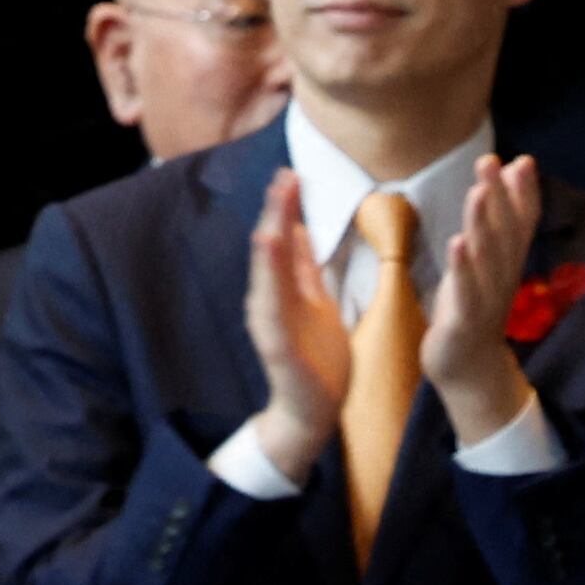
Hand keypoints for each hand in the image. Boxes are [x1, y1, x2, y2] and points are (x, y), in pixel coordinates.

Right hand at [238, 162, 349, 483]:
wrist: (312, 409)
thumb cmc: (317, 359)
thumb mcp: (316, 302)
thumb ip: (304, 268)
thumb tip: (299, 229)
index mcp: (283, 289)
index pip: (284, 241)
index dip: (287, 208)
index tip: (293, 175)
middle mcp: (269, 300)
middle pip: (272, 249)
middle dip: (277, 214)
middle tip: (285, 177)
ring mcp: (269, 321)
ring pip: (267, 275)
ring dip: (269, 242)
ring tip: (273, 211)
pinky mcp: (277, 344)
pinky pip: (272, 308)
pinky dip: (269, 282)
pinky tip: (271, 261)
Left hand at [419, 152, 548, 446]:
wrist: (468, 369)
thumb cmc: (473, 308)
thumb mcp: (487, 265)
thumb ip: (498, 226)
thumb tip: (505, 182)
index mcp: (507, 263)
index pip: (521, 223)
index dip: (522, 193)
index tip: (521, 159)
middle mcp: (501, 277)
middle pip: (502, 232)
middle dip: (498, 196)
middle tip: (492, 162)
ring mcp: (484, 298)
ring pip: (486, 257)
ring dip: (483, 223)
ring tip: (479, 192)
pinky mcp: (463, 319)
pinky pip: (464, 290)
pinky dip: (462, 267)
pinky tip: (457, 243)